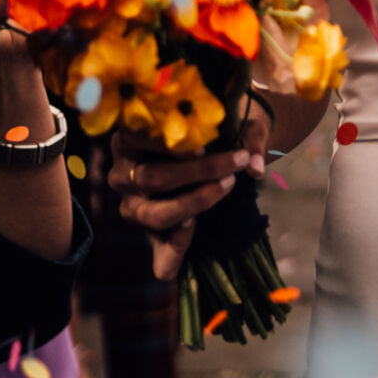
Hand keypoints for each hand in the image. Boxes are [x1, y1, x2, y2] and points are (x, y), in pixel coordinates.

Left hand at [108, 139, 262, 280]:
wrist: (199, 116)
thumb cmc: (223, 148)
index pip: (162, 261)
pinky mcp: (121, 141)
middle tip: (231, 180)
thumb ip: (250, 164)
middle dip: (198, 200)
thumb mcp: (237, 162)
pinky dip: (170, 146)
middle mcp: (134, 207)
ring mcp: (123, 174)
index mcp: (159, 228)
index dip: (177, 246)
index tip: (199, 221)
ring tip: (218, 154)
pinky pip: (141, 147)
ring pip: (151, 181)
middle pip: (157, 216)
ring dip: (191, 170)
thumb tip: (257, 169)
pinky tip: (195, 141)